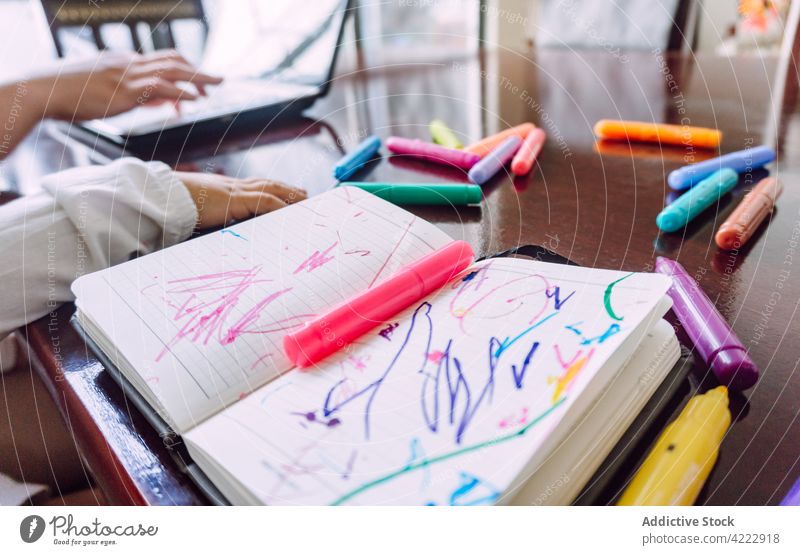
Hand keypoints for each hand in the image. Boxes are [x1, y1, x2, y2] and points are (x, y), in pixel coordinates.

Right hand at [31, 50, 222, 120]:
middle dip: (199, 71)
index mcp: (125, 63)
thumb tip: (161, 103)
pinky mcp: (124, 90)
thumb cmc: (70, 96)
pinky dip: (181, 93)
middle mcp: (130, 64)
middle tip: (217, 81)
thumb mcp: (108, 93)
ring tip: (215, 87)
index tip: (198, 87)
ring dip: (198, 79)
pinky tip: (194, 99)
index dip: (185, 73)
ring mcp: (127, 75)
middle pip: (174, 61)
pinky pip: (160, 88)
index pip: (163, 63)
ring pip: (172, 71)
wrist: (44, 91)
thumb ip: (138, 96)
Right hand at [175, 172, 307, 228]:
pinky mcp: (235, 199)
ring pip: (272, 189)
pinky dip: (281, 205)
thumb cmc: (175, 205)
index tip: (287, 193)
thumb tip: (215, 226)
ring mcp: (235, 190)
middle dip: (289, 189)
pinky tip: (292, 211)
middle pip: (269, 184)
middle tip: (306, 195)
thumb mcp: (198, 210)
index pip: (256, 185)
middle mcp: (233, 185)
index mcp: (225, 188)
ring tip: (307, 201)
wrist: (163, 196)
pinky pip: (265, 201)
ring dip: (291, 195)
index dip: (273, 188)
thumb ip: (212, 214)